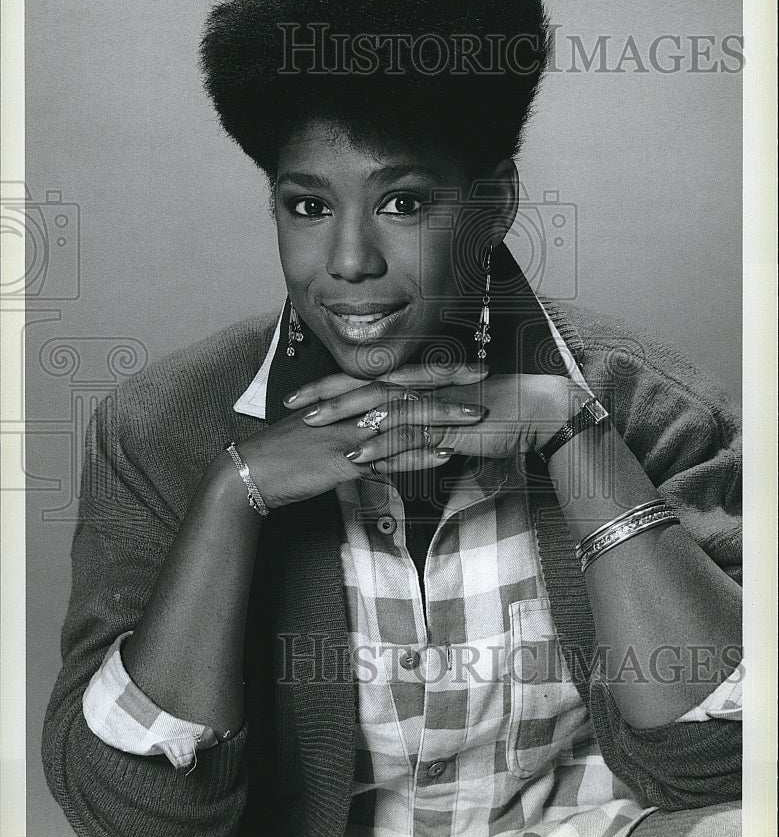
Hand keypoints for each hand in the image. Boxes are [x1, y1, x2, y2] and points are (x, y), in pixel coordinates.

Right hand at [216, 364, 488, 509]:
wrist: (252, 471)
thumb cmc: (286, 451)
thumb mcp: (321, 426)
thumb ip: (351, 420)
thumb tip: (380, 421)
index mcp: (347, 396)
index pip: (398, 375)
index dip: (434, 368)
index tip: (467, 364)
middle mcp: (350, 407)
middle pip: (406, 388)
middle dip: (448, 382)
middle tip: (484, 377)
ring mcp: (347, 432)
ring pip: (402, 418)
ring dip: (442, 417)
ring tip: (476, 417)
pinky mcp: (343, 460)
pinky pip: (388, 457)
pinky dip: (417, 456)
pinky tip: (443, 455)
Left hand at [288, 363, 577, 475]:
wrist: (539, 413)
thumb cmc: (499, 415)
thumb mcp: (453, 416)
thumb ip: (424, 423)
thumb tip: (401, 436)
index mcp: (420, 383)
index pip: (368, 379)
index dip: (332, 386)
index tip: (301, 396)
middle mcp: (422, 388)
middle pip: (364, 386)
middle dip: (323, 396)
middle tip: (290, 407)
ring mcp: (434, 404)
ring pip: (379, 408)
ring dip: (343, 419)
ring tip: (311, 430)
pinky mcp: (449, 425)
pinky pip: (408, 436)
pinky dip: (381, 447)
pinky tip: (357, 459)